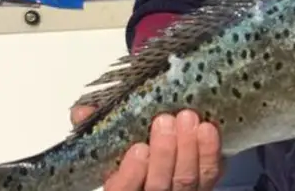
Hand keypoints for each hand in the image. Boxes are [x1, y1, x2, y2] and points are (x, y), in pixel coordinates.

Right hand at [69, 105, 224, 190]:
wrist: (166, 148)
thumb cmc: (133, 145)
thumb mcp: (106, 139)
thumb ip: (94, 125)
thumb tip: (83, 111)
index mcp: (124, 188)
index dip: (131, 175)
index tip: (138, 149)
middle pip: (158, 187)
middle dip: (164, 155)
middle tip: (165, 121)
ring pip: (186, 181)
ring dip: (189, 148)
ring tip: (188, 118)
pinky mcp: (203, 182)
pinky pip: (211, 173)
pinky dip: (210, 151)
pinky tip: (208, 129)